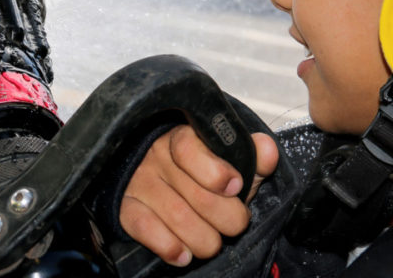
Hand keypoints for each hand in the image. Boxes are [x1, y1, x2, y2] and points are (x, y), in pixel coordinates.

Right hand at [119, 125, 278, 266]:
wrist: (160, 180)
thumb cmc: (200, 170)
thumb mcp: (228, 158)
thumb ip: (251, 154)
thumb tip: (268, 150)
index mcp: (182, 137)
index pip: (190, 149)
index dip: (215, 172)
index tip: (235, 186)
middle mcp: (157, 157)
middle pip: (196, 194)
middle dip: (227, 218)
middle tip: (235, 224)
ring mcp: (139, 182)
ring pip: (177, 217)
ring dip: (205, 240)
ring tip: (213, 242)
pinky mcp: (124, 207)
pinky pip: (144, 229)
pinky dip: (169, 247)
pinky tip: (184, 254)